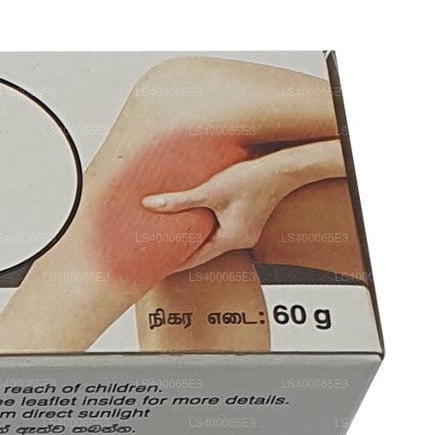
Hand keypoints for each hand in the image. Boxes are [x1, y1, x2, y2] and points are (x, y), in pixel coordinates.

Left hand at [141, 141, 342, 271]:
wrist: (285, 168)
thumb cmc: (253, 179)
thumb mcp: (210, 191)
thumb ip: (179, 201)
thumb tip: (149, 205)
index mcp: (232, 239)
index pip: (196, 258)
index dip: (174, 263)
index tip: (156, 267)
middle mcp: (240, 239)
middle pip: (204, 250)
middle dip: (182, 250)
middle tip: (157, 252)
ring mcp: (246, 229)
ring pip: (212, 238)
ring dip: (193, 237)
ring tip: (170, 236)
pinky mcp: (247, 218)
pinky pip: (221, 228)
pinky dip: (204, 226)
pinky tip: (192, 219)